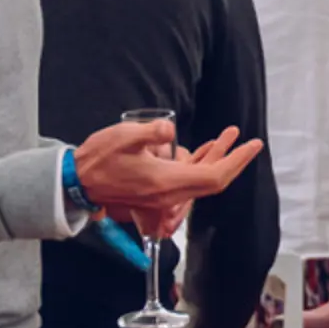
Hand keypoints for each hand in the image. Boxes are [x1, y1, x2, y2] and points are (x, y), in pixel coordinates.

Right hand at [75, 122, 257, 236]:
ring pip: (199, 179)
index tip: (252, 146)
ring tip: (228, 135)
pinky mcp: (156, 192)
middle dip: (232, 159)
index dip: (236, 162)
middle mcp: (168, 194)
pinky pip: (186, 180)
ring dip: (215, 158)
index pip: (213, 177)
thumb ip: (149, 133)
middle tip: (248, 141)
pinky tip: (203, 149)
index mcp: (165, 182)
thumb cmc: (98, 159)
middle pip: (212, 181)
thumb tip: (169, 131)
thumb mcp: (123, 138)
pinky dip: (199, 164)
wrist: (77, 184)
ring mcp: (162, 196)